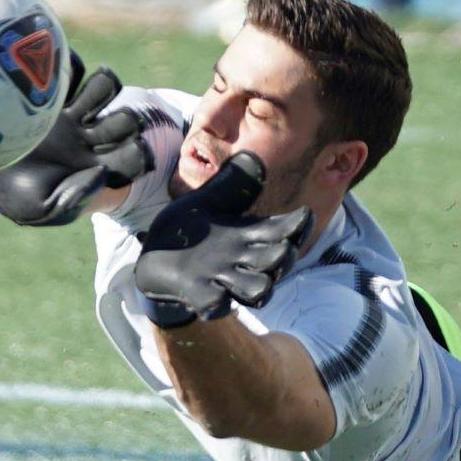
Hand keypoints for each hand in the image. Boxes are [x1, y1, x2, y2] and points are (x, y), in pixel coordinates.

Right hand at [0, 63, 153, 226]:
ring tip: (97, 87)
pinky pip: (71, 71)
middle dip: (127, 121)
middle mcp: (87, 138)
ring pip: (104, 90)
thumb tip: (100, 174)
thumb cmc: (16, 196)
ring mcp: (70, 114)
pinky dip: (73, 66)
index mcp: (94, 167)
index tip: (133, 151)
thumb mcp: (43, 209)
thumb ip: (73, 199)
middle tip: (114, 123)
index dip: (138, 155)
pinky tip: (62, 79)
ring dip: (107, 86)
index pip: (131, 159)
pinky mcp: (48, 94)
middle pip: (124, 122)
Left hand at [126, 153, 302, 326]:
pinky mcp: (197, 293)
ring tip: (261, 282)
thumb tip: (254, 156)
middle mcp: (241, 260)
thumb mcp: (210, 199)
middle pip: (277, 263)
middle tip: (284, 250)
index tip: (305, 214)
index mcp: (248, 235)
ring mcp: (221, 279)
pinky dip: (216, 302)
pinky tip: (217, 299)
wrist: (155, 253)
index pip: (282, 232)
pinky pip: (213, 303)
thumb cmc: (190, 227)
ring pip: (256, 290)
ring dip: (259, 285)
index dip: (296, 227)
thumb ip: (233, 183)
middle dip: (283, 258)